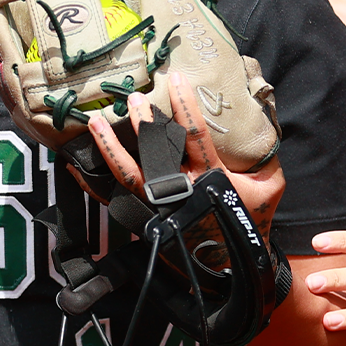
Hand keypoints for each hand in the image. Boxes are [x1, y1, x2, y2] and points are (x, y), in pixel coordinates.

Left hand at [83, 71, 285, 237]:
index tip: (175, 78)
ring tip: (96, 123)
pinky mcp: (145, 219)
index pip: (196, 136)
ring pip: (129, 175)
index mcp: (212, 179)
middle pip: (156, 152)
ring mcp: (159, 207)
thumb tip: (261, 120)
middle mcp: (181, 192)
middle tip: (134, 97)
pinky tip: (76, 166)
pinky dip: (92, 185)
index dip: (185, 105)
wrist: (234, 267)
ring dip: (111, 148)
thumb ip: (265, 154)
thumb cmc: (251, 220)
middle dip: (144, 122)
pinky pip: (113, 200)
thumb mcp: (270, 186)